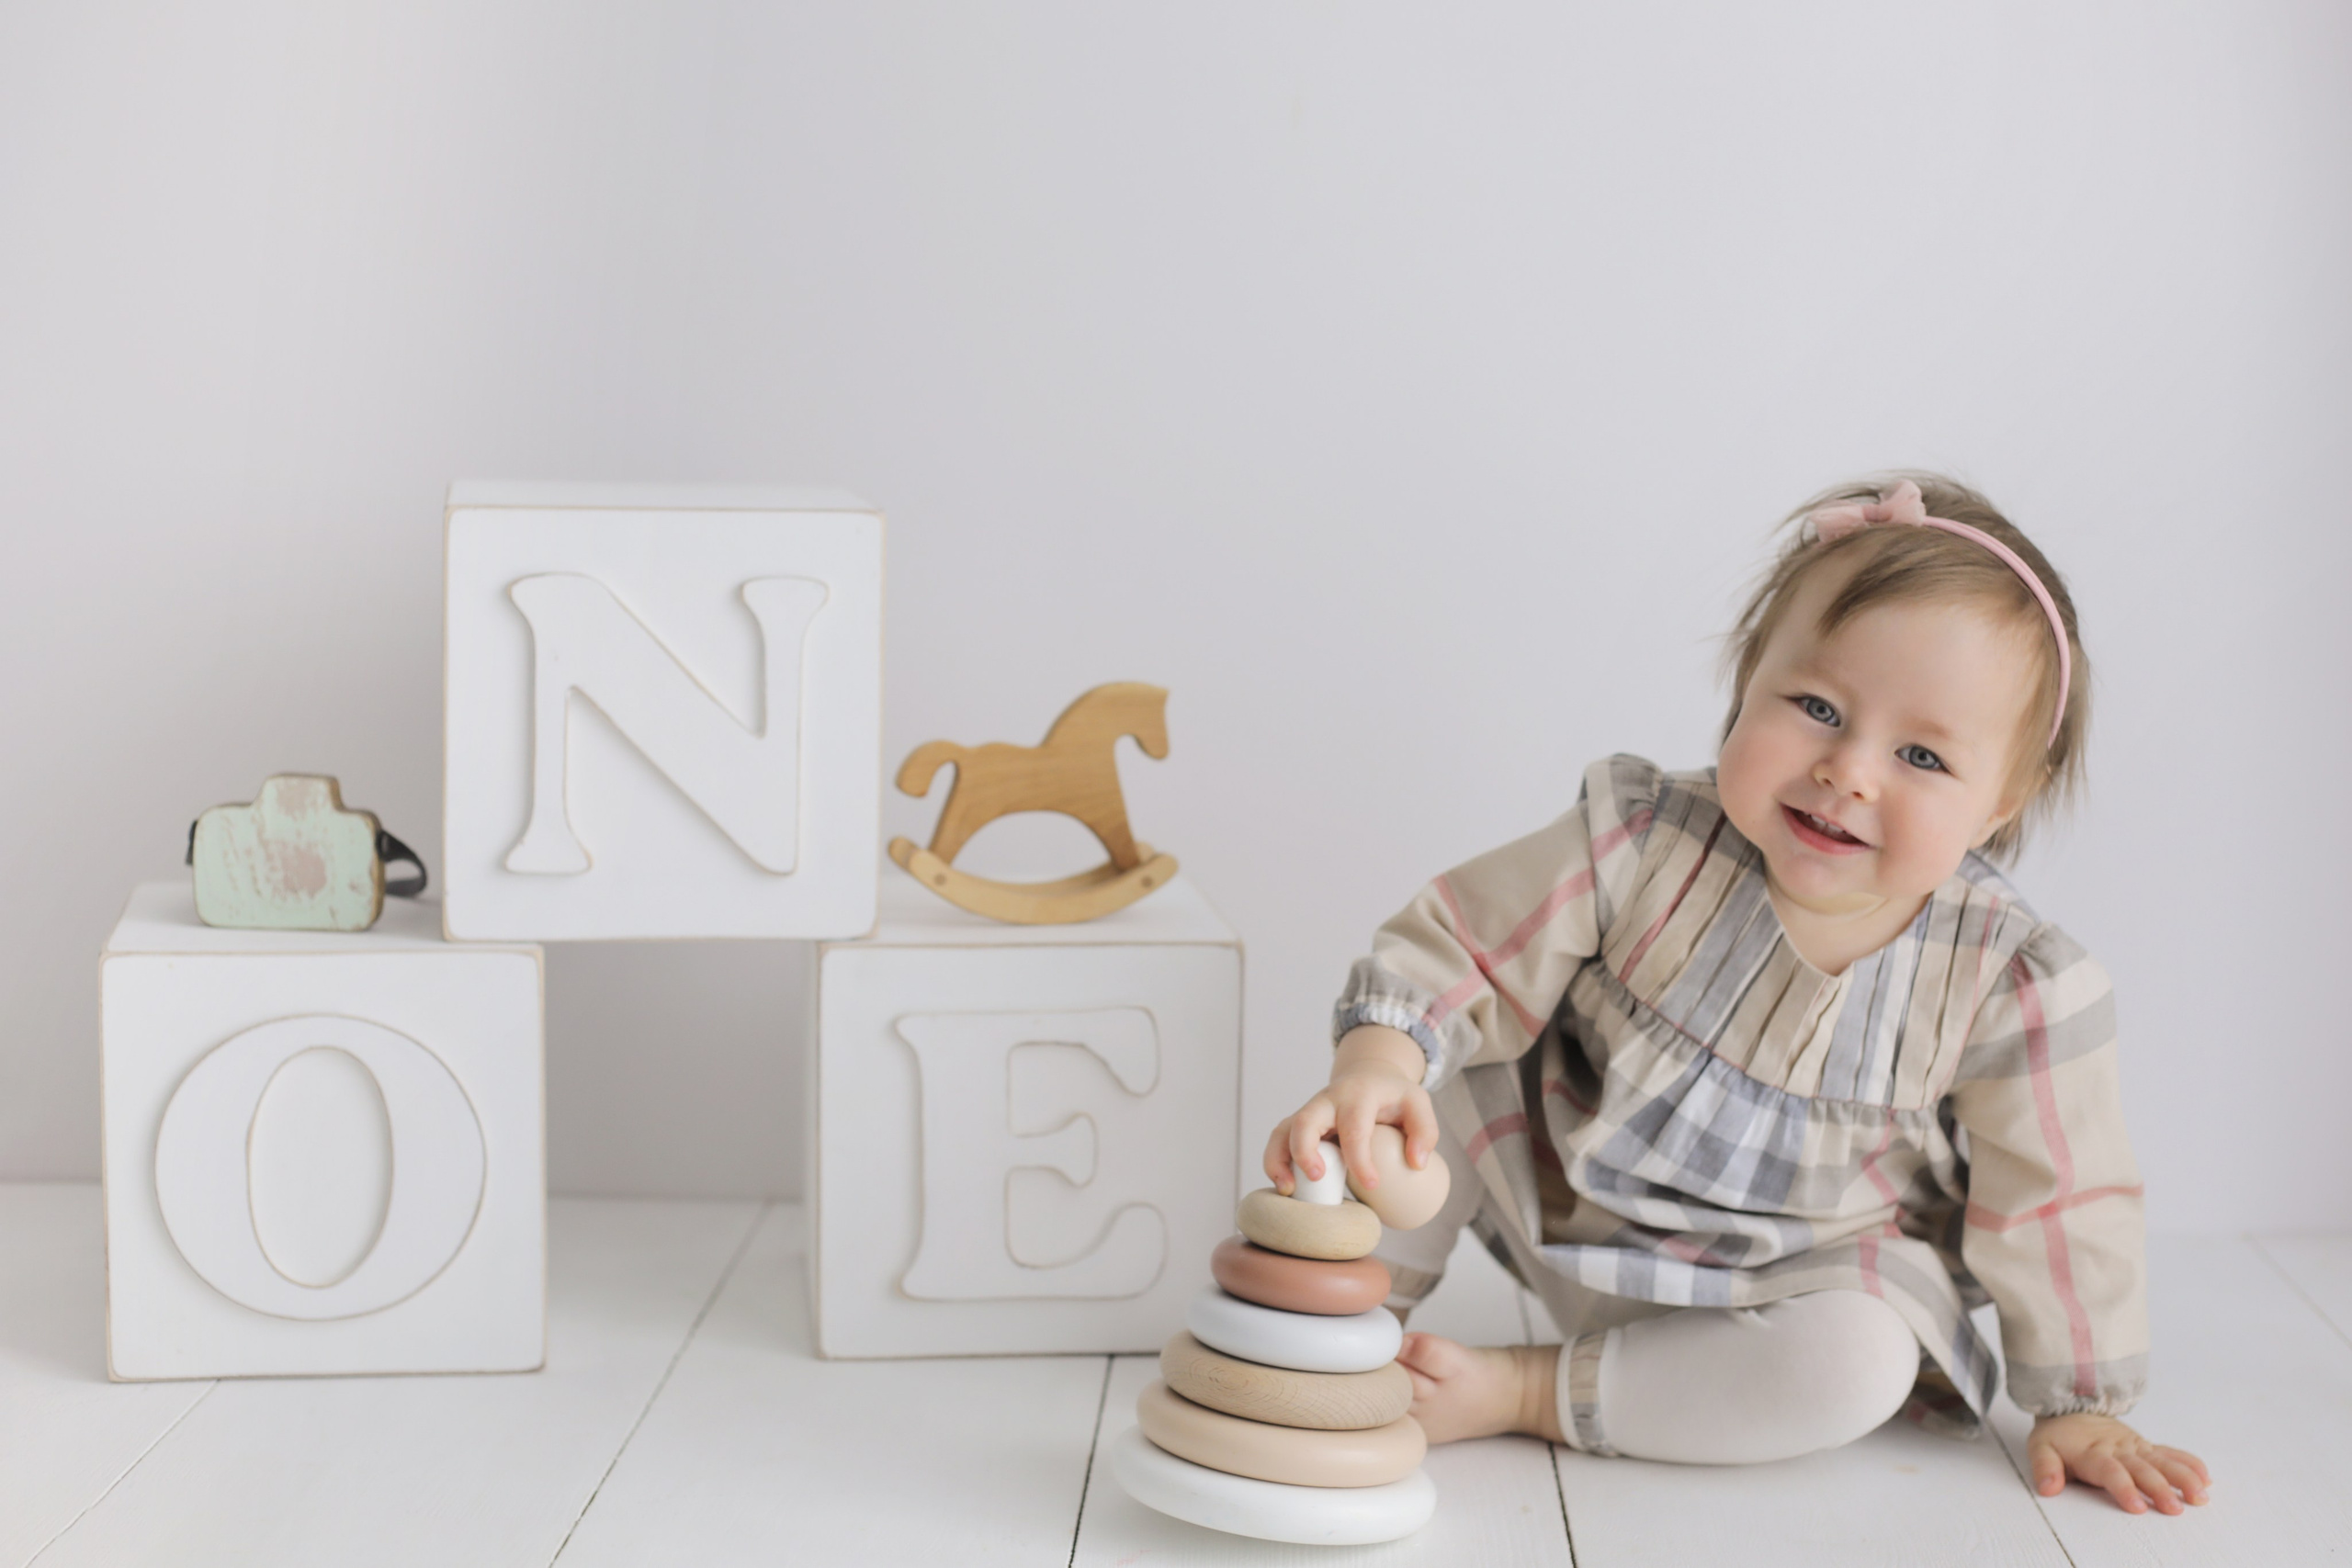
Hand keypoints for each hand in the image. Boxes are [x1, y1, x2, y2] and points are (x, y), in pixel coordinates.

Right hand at [1263, 1025, 1435, 1195]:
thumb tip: (1417, 1164)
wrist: (1367, 1074)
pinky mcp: (1299, 1123)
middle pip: (1306, 1120)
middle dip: (1305, 1150)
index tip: (1371, 1185)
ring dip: (1279, 1159)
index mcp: (1358, 1094)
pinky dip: (1275, 1162)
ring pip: (1283, 1130)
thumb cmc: (1394, 1095)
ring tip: (1287, 1190)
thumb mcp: (1418, 1103)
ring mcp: (1310, 1111)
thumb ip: (1425, 1132)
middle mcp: (1327, 1100)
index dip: (1359, 1158)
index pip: (1355, 1127)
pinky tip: (1285, 1187)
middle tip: (1317, 1179)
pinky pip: (1279, 1139)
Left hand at [2027, 1413, 2209, 1514]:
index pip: (2111, 1471)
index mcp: (2093, 1452)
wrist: (2071, 1405)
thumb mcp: (2040, 1447)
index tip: (2137, 1507)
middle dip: (2160, 1488)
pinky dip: (2188, 1463)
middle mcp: (2119, 1449)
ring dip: (2183, 1478)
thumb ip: (2045, 1467)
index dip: (2124, 1488)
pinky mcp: (2146, 1445)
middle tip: (2175, 1509)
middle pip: (2143, 1469)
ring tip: (2200, 1497)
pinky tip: (2205, 1477)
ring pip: (2163, 1461)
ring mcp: (2135, 1446)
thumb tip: (2048, 1488)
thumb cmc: (2058, 1435)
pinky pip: (2170, 1452)